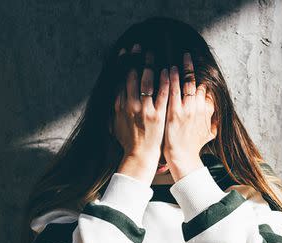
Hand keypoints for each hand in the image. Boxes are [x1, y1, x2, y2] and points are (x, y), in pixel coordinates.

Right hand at [111, 43, 169, 168]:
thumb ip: (114, 109)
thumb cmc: (128, 141)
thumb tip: (114, 96)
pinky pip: (161, 94)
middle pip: (132, 77)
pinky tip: (167, 70)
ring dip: (149, 65)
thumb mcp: (115, 124)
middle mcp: (130, 106)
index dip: (122, 64)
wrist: (139, 156)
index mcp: (119, 106)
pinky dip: (164, 81)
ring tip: (152, 54)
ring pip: (146, 82)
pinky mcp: (157, 115)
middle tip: (138, 47)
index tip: (124, 53)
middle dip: (134, 60)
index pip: (120, 80)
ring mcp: (144, 110)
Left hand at [163, 52, 217, 180]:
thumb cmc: (193, 146)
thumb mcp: (209, 133)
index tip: (198, 64)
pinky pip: (173, 91)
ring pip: (186, 83)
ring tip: (179, 57)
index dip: (202, 75)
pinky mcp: (174, 112)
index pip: (205, 88)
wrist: (182, 158)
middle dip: (192, 67)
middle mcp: (198, 107)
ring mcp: (186, 109)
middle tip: (188, 54)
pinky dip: (173, 79)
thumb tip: (217, 111)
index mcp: (206, 110)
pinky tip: (170, 69)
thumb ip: (213, 120)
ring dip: (183, 68)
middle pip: (196, 82)